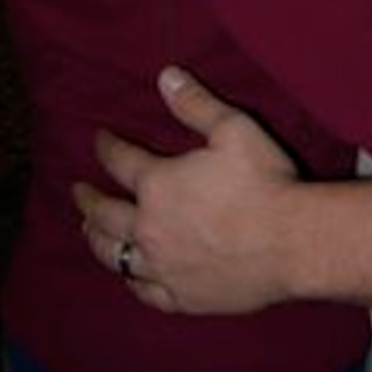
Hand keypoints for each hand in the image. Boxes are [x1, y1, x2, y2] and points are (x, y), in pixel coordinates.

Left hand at [73, 66, 301, 313]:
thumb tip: (165, 76)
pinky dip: (131, 280)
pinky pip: (144, 290)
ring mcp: (163, 266)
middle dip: (88, 200)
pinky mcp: (181, 296)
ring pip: (115, 255)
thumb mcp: (233, 129)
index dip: (107, 147)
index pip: (120, 161)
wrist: (293, 242)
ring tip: (88, 231)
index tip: (100, 140)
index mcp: (158, 184)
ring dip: (97, 240)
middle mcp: (150, 228)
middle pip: (104, 214)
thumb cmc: (265, 182)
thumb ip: (196, 103)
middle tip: (78, 192)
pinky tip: (130, 275)